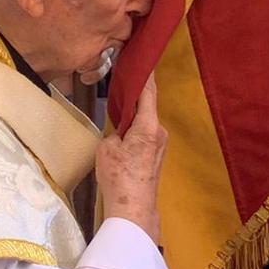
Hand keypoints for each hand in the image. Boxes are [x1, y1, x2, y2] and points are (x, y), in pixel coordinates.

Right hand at [95, 74, 166, 243]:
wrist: (132, 209)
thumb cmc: (119, 177)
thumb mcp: (107, 146)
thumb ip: (115, 131)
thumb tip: (121, 132)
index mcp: (149, 125)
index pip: (148, 91)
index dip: (144, 74)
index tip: (142, 59)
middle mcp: (160, 132)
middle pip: (148, 106)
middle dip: (136, 94)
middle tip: (122, 80)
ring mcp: (160, 145)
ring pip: (146, 122)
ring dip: (134, 115)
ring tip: (118, 106)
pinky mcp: (156, 157)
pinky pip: (145, 134)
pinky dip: (136, 129)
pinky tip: (123, 131)